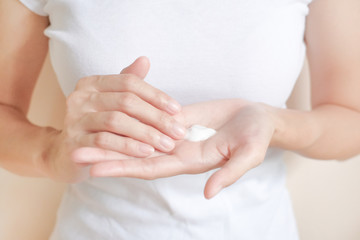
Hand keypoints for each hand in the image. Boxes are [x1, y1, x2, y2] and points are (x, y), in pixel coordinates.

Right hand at [45, 56, 185, 181]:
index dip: (155, 95)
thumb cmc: (97, 125)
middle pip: (126, 101)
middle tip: (178, 132)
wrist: (68, 154)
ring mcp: (74, 120)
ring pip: (116, 121)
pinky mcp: (73, 143)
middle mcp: (80, 97)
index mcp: (92, 83)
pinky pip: (104, 142)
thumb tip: (145, 60)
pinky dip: (127, 147)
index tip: (177, 109)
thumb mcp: (112, 102)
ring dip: (145, 133)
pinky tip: (146, 153)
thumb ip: (127, 83)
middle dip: (156, 117)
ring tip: (167, 144)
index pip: (129, 82)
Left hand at [90, 102, 275, 198]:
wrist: (260, 118)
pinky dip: (132, 117)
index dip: (124, 168)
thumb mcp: (248, 155)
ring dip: (113, 134)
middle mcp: (177, 150)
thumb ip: (228, 173)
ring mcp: (176, 134)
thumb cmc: (258, 137)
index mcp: (190, 161)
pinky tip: (113, 113)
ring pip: (138, 135)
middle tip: (75, 152)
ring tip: (85, 131)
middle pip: (136, 153)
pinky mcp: (178, 117)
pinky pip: (150, 116)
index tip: (95, 169)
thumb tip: (208, 194)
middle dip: (107, 154)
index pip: (151, 167)